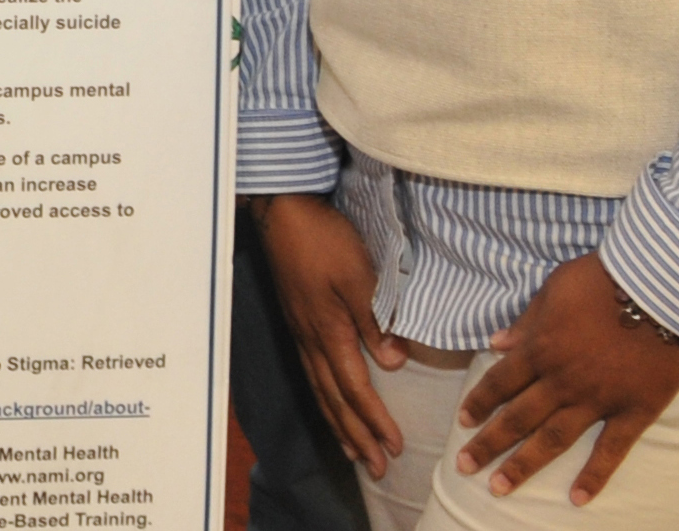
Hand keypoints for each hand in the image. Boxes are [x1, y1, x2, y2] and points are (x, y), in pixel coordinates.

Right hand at [252, 192, 405, 474]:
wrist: (284, 211)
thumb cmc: (324, 239)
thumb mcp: (358, 275)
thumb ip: (375, 319)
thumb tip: (393, 363)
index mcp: (329, 331)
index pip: (355, 389)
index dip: (375, 420)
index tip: (394, 447)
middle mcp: (312, 340)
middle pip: (334, 400)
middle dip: (356, 436)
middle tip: (376, 467)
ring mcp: (302, 332)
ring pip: (321, 391)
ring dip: (339, 425)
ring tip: (353, 451)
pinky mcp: (299, 322)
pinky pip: (313, 374)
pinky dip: (325, 399)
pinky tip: (332, 403)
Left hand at [455, 255, 678, 500]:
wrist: (663, 289)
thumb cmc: (606, 279)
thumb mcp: (555, 288)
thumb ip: (527, 321)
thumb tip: (497, 343)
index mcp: (540, 348)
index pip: (499, 382)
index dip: (479, 402)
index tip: (462, 421)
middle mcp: (562, 380)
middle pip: (517, 418)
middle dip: (488, 443)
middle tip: (464, 466)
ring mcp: (597, 399)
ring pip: (553, 439)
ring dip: (524, 465)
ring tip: (499, 487)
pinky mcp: (633, 411)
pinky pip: (611, 449)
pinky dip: (594, 476)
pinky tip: (577, 499)